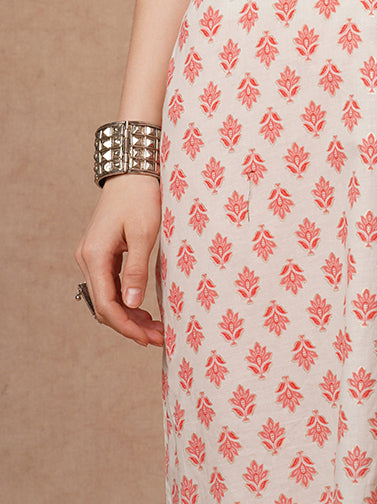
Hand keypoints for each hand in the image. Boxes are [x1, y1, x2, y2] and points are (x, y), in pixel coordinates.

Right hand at [75, 174, 162, 346]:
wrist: (133, 170)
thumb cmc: (142, 197)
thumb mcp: (145, 234)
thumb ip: (137, 270)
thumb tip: (132, 305)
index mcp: (95, 256)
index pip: (106, 304)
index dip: (126, 326)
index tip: (147, 338)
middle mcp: (87, 259)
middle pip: (104, 305)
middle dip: (129, 324)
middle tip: (157, 337)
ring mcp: (92, 255)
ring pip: (106, 296)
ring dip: (128, 314)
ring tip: (153, 328)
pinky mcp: (101, 251)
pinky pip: (109, 284)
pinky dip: (125, 298)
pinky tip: (142, 308)